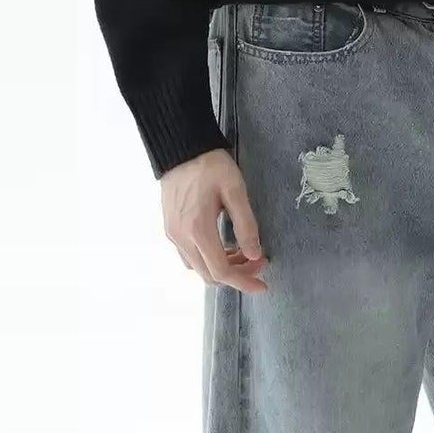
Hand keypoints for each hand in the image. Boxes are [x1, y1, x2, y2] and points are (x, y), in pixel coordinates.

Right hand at [161, 147, 270, 294]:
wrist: (180, 147)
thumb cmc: (210, 165)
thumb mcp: (235, 190)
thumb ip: (246, 224)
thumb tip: (256, 255)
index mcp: (198, 230)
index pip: (222, 271)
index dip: (244, 282)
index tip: (263, 284)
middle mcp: (181, 238)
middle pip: (209, 275)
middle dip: (237, 275)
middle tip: (258, 260)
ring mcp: (172, 234)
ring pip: (198, 268)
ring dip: (222, 267)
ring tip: (244, 251)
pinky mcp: (170, 228)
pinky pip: (189, 256)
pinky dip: (208, 258)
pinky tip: (223, 244)